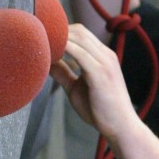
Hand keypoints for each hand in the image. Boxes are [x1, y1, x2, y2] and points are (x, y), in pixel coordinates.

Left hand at [50, 23, 137, 143]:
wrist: (121, 128)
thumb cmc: (101, 110)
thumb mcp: (76, 88)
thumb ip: (64, 73)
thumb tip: (46, 62)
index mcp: (103, 56)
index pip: (81, 33)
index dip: (61, 32)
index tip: (42, 36)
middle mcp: (105, 55)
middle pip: (79, 31)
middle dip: (57, 31)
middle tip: (37, 37)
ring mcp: (105, 63)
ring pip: (79, 38)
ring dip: (59, 38)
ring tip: (41, 42)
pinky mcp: (100, 74)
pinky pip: (80, 54)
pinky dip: (64, 49)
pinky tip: (50, 54)